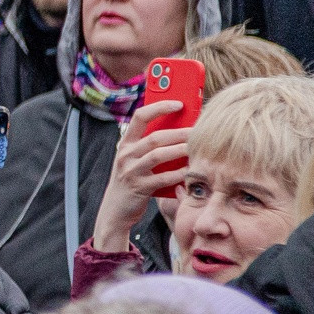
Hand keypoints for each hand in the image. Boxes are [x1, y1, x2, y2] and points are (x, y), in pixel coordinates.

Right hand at [91, 99, 191, 251]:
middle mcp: (125, 154)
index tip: (179, 103)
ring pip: (158, 155)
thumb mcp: (134, 158)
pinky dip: (177, 173)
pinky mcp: (139, 187)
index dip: (160, 107)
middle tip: (197, 130)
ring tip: (196, 148)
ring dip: (180, 150)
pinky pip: (162, 178)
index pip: (140, 116)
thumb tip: (180, 129)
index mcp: (125, 142)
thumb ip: (149, 145)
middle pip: (154, 137)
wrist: (115, 209)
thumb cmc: (132, 179)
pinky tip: (189, 171)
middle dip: (179, 132)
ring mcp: (131, 171)